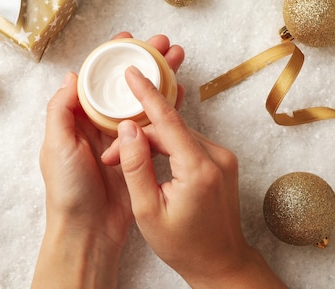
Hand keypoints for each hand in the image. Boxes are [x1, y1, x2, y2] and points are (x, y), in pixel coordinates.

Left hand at [32, 32, 184, 288]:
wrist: (89, 231)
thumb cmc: (68, 190)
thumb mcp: (56, 146)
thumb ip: (61, 110)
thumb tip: (73, 74)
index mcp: (78, 118)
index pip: (97, 78)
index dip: (112, 56)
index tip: (130, 38)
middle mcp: (101, 124)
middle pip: (124, 84)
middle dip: (143, 61)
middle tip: (164, 43)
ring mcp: (122, 138)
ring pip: (143, 100)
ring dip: (160, 78)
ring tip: (178, 59)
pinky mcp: (140, 153)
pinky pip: (155, 124)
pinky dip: (167, 107)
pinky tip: (181, 92)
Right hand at [102, 67, 287, 288]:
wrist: (221, 262)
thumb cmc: (183, 245)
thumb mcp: (147, 211)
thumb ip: (135, 166)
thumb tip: (127, 129)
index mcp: (199, 169)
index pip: (168, 121)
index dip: (147, 94)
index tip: (132, 72)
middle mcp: (217, 157)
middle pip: (170, 128)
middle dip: (138, 135)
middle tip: (111, 155)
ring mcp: (223, 157)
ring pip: (178, 134)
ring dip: (151, 141)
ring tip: (126, 161)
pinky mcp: (222, 160)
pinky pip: (188, 142)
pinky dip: (167, 147)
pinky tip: (150, 160)